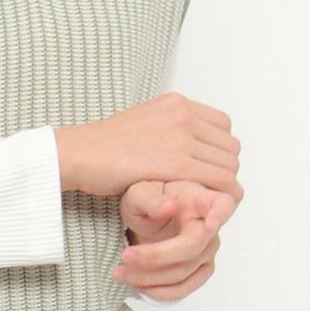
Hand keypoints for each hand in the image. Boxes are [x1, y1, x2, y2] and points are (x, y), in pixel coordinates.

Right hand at [54, 93, 239, 196]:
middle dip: (222, 169)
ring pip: (229, 165)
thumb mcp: (142, 121)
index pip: (222, 126)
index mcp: (176, 103)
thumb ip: (168, 127)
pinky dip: (222, 196)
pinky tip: (207, 207)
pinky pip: (221, 180)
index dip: (218, 150)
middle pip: (229, 146)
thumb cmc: (103, 145)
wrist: (80, 153)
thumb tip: (186, 141)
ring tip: (204, 199)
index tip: (205, 168)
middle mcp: (183, 115)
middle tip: (205, 189)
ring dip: (222, 185)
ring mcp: (182, 137)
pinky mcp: (178, 162)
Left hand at [113, 178, 239, 300]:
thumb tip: (169, 206)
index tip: (209, 224)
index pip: (222, 205)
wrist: (146, 217)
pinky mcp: (198, 270)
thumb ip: (151, 199)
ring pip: (183, 272)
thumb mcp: (140, 193)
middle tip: (125, 256)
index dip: (219, 215)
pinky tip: (137, 285)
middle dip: (155, 256)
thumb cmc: (147, 199)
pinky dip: (159, 291)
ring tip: (120, 272)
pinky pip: (183, 288)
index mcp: (199, 200)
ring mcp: (206, 251)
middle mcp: (209, 227)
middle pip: (191, 248)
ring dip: (149, 278)